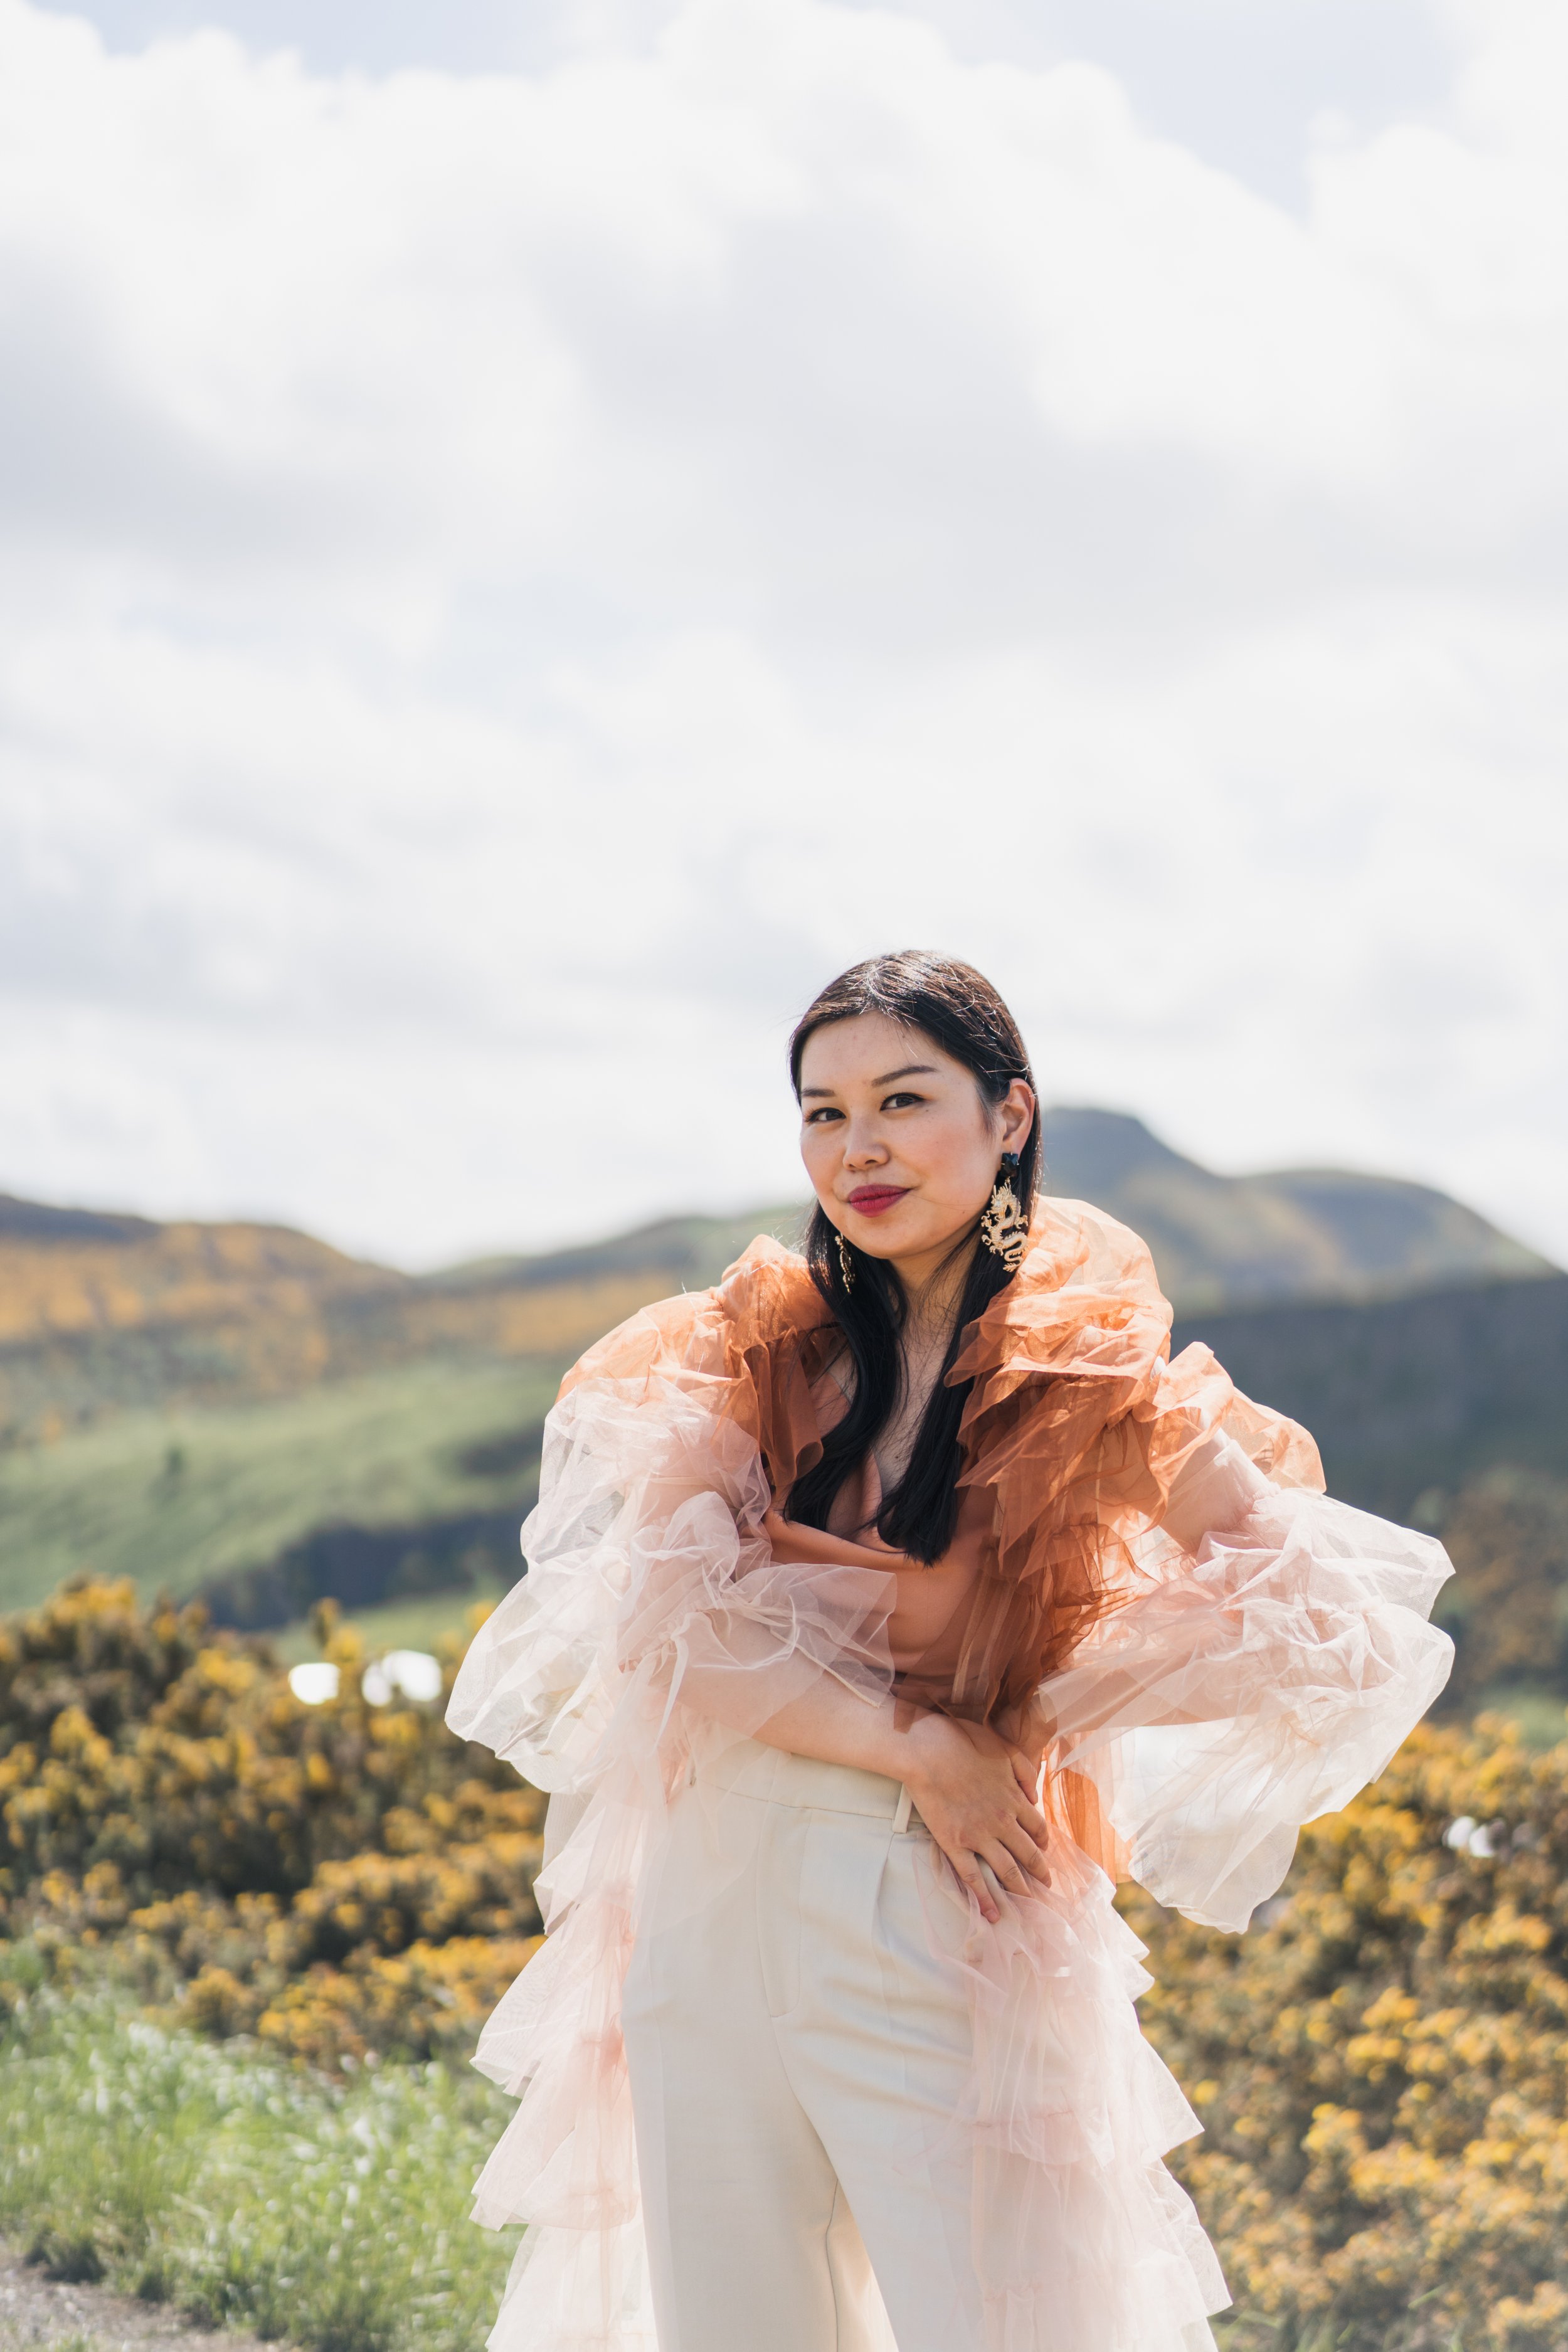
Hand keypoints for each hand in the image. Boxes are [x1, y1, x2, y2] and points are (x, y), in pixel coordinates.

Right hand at [896, 1712, 1050, 1922]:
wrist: (927, 1750)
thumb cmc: (963, 1742)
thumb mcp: (1004, 1748)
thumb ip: (1025, 1772)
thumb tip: (1034, 1796)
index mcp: (1014, 1799)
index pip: (1038, 1828)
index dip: (1044, 1843)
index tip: (1045, 1851)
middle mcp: (1002, 1822)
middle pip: (1028, 1854)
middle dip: (1040, 1873)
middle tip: (1047, 1887)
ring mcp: (979, 1836)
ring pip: (1007, 1870)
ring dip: (1020, 1889)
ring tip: (1028, 1904)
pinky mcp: (955, 1844)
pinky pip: (973, 1877)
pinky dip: (985, 1898)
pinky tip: (992, 1914)